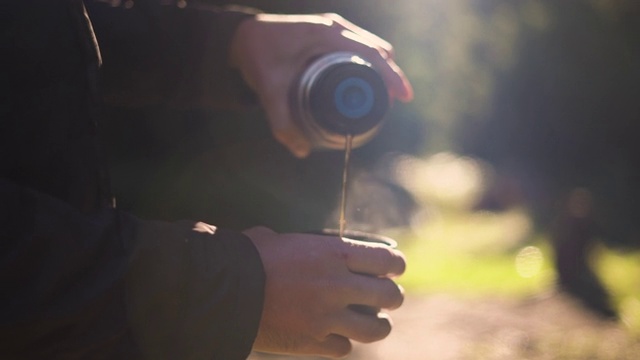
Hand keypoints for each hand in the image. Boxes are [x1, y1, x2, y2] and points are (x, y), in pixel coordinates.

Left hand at [230, 13, 413, 157]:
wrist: (244, 37)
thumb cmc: (257, 56)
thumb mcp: (268, 90)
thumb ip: (282, 123)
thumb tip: (301, 151)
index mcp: (326, 36)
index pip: (370, 54)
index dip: (390, 76)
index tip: (404, 97)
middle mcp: (335, 28)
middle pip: (377, 50)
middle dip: (390, 76)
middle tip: (395, 102)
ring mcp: (335, 27)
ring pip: (371, 46)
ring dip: (381, 69)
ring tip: (385, 95)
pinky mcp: (332, 33)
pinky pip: (361, 45)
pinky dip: (370, 62)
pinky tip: (370, 80)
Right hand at [243, 226, 405, 357]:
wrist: (224, 291)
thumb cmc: (248, 257)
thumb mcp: (279, 238)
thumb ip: (299, 244)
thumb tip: (288, 242)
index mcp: (334, 254)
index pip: (387, 260)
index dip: (396, 265)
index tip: (393, 269)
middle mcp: (339, 285)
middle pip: (391, 296)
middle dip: (392, 296)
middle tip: (385, 296)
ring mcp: (328, 317)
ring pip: (376, 329)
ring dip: (378, 324)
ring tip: (373, 322)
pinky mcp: (313, 341)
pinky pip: (343, 347)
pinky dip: (342, 341)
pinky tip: (333, 334)